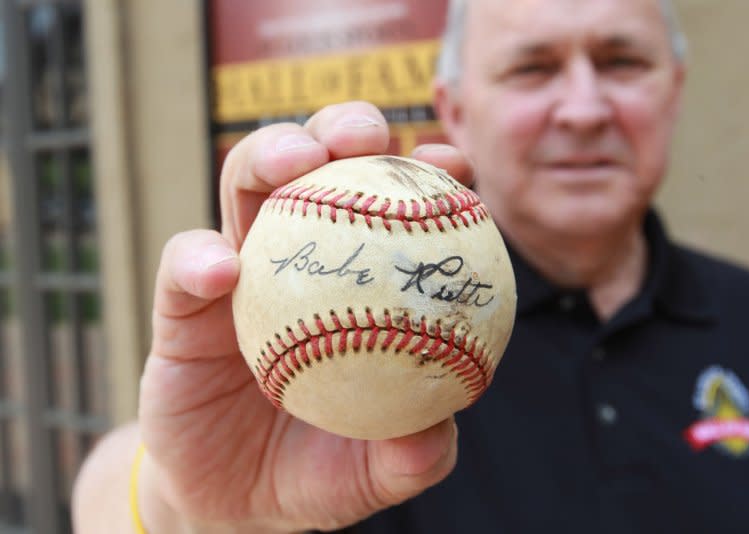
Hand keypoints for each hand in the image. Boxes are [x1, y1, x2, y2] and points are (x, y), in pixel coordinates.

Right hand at [138, 102, 472, 531]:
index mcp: (354, 282)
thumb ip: (411, 456)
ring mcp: (238, 273)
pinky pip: (182, 267)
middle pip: (317, 167)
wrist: (229, 501)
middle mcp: (298, 261)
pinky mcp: (180, 306)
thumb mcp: (370, 473)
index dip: (422, 174)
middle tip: (368, 135)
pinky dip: (198, 259)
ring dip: (269, 155)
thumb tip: (439, 433)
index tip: (451, 162)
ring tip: (297, 160)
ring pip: (245, 185)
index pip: (389, 208)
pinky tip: (222, 272)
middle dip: (341, 130)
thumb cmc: (313, 471)